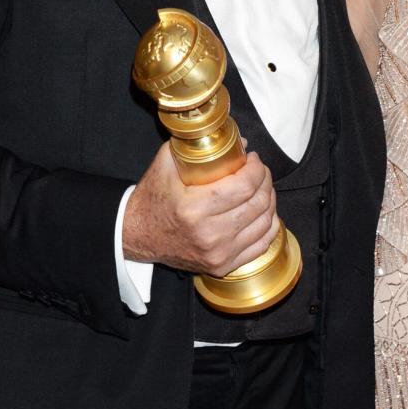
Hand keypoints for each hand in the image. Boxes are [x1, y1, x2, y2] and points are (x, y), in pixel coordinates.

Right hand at [122, 142, 278, 277]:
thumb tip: (240, 142)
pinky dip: (268, 225)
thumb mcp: (165, 164)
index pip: (244, 186)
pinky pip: (262, 244)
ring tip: (262, 188)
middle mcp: (210, 235)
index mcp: (195, 208)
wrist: (138, 236)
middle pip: (258, 203)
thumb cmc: (153, 198)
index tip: (253, 159)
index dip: (257, 169)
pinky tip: (263, 211)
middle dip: (265, 180)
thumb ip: (196, 145)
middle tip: (259, 170)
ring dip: (269, 200)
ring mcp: (219, 254)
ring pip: (264, 223)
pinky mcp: (223, 266)